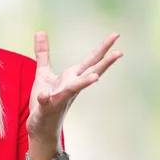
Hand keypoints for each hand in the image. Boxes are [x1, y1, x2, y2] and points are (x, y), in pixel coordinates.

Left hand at [26, 31, 122, 145]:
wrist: (41, 128)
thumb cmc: (46, 100)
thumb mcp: (43, 73)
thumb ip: (43, 53)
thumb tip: (40, 31)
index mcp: (72, 77)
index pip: (91, 60)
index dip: (103, 48)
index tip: (116, 35)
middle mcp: (70, 87)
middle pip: (90, 72)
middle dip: (104, 63)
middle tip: (120, 52)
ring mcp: (60, 99)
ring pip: (73, 90)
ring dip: (83, 83)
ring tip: (95, 77)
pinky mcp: (46, 109)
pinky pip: (47, 102)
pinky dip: (46, 98)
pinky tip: (44, 95)